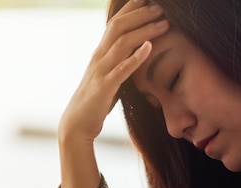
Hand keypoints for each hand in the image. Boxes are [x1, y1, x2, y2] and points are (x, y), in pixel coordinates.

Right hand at [58, 0, 168, 144]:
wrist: (77, 124)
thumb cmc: (96, 102)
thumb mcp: (109, 77)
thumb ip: (119, 63)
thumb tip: (137, 54)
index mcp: (100, 53)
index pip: (115, 23)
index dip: (130, 9)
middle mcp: (99, 57)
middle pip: (119, 27)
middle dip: (140, 14)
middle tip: (161, 7)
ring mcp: (101, 71)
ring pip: (122, 43)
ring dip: (144, 31)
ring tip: (164, 24)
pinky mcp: (105, 87)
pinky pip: (121, 69)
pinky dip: (136, 57)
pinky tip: (149, 48)